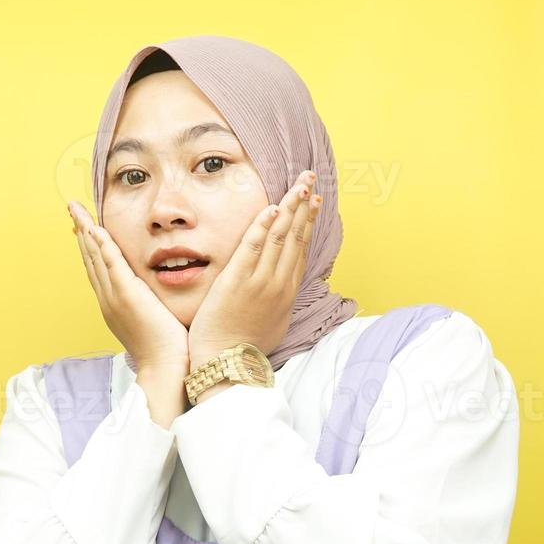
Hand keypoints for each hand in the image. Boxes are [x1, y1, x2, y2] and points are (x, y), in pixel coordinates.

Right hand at [68, 200, 188, 373]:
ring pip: (95, 256)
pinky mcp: (126, 294)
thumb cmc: (166, 350)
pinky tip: (95, 227)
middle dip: (81, 233)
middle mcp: (108, 299)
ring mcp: (114, 296)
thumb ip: (151, 306)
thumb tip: (157, 297)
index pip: (98, 269)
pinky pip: (110, 262)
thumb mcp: (154, 322)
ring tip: (76, 210)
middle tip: (73, 211)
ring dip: (85, 230)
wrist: (164, 368)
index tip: (84, 229)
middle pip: (90, 259)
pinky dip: (101, 244)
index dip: (90, 247)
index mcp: (114, 305)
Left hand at [187, 170, 321, 369]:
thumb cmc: (246, 347)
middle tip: (310, 178)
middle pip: (296, 236)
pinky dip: (263, 226)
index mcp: (287, 292)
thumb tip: (282, 288)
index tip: (315, 201)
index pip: (301, 248)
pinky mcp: (237, 281)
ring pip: (280, 237)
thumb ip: (278, 300)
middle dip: (304, 204)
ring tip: (298, 184)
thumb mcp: (273, 323)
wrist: (229, 365)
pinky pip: (252, 247)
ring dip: (290, 207)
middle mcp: (279, 283)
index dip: (309, 221)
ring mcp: (260, 282)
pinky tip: (271, 208)